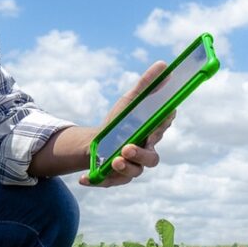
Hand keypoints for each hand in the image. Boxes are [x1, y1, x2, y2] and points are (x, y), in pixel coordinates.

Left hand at [80, 61, 173, 187]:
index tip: (158, 118)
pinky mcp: (115, 178)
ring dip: (124, 168)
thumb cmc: (120, 122)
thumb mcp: (130, 101)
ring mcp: (131, 167)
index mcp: (151, 133)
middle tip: (127, 147)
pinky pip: (108, 182)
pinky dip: (96, 180)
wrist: (99, 143)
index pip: (162, 129)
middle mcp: (145, 153)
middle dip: (140, 154)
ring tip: (114, 160)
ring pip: (134, 172)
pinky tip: (84, 178)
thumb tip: (164, 64)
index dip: (161, 125)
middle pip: (152, 158)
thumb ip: (146, 85)